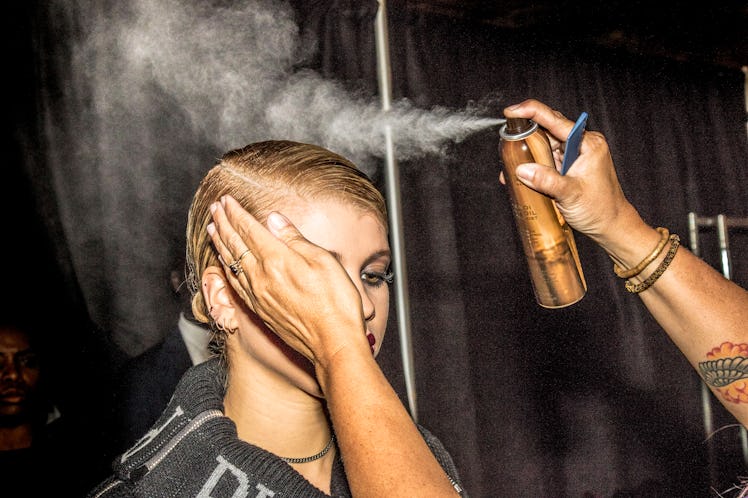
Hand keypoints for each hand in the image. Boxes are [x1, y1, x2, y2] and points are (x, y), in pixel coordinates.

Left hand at [206, 195, 366, 368]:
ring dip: (220, 243)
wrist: (333, 344)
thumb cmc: (336, 303)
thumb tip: (272, 219)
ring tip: (212, 229)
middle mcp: (261, 277)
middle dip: (223, 223)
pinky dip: (227, 268)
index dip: (235, 212)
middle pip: (235, 244)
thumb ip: (294, 239)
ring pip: (231, 263)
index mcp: (277, 260)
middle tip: (214, 208)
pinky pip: (235, 283)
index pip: (249, 229)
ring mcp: (258, 295)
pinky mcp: (260, 310)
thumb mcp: (323, 261)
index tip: (225, 200)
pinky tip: (225, 263)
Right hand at [502, 99, 633, 243]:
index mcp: (587, 143)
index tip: (512, 111)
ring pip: (544, 146)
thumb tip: (521, 169)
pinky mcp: (567, 168)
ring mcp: (574, 156)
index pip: (556, 120)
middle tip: (507, 143)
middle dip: (525, 136)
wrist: (610, 226)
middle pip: (547, 131)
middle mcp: (581, 145)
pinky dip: (533, 166)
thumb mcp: (571, 194)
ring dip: (527, 155)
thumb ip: (546, 180)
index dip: (532, 112)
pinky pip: (546, 160)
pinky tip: (521, 176)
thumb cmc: (600, 209)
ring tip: (512, 167)